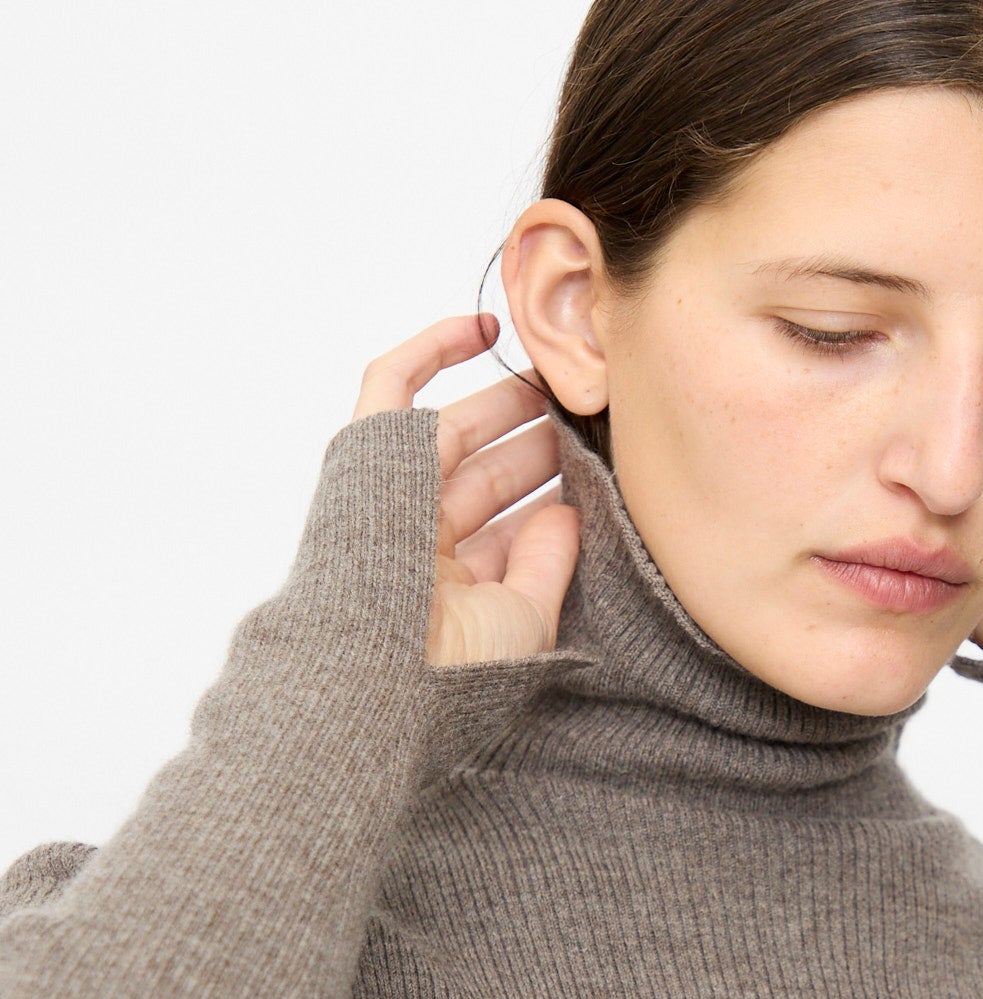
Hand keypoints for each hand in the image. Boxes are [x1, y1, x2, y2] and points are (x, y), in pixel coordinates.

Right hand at [352, 315, 579, 666]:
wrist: (390, 670)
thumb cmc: (459, 668)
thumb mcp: (526, 619)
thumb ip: (548, 565)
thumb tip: (565, 512)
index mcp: (452, 590)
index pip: (511, 527)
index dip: (554, 494)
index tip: (603, 468)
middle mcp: (419, 543)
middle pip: (488, 474)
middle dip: (538, 442)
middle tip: (588, 411)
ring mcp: (390, 497)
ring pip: (453, 431)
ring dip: (506, 401)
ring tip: (560, 373)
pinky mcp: (362, 454)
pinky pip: (390, 384)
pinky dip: (432, 349)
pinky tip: (487, 328)